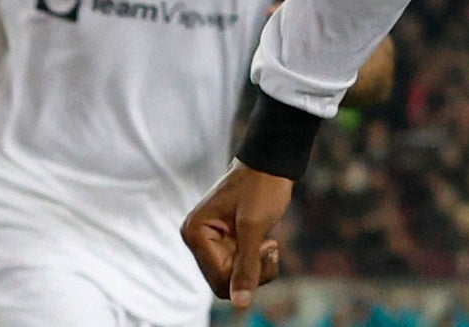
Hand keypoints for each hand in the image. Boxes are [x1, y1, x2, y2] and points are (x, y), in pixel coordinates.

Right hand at [181, 160, 291, 307]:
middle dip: (252, 271)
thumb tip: (240, 304)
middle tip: (271, 247)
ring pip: (234, 276)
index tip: (266, 249)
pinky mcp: (225, 240)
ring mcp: (211, 241)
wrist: (273, 162)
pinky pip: (239, 265)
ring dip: (257, 266)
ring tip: (271, 244)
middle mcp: (197, 238)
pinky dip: (257, 259)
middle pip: (224, 281)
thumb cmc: (262, 187)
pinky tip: (268, 241)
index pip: (218, 279)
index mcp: (195, 233)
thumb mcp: (254, 227)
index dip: (245, 274)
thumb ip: (246, 266)